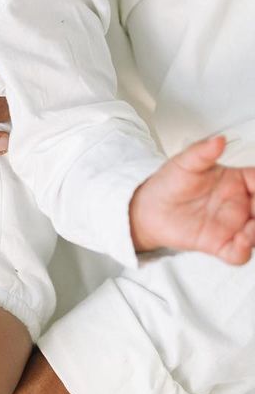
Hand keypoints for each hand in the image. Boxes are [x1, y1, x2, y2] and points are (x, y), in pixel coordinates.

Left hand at [129, 134, 254, 262]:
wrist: (148, 207)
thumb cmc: (169, 183)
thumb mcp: (183, 163)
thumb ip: (202, 152)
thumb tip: (218, 140)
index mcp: (237, 182)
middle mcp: (239, 204)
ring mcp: (233, 225)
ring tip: (249, 228)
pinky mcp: (220, 244)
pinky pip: (239, 253)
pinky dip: (243, 250)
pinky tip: (239, 240)